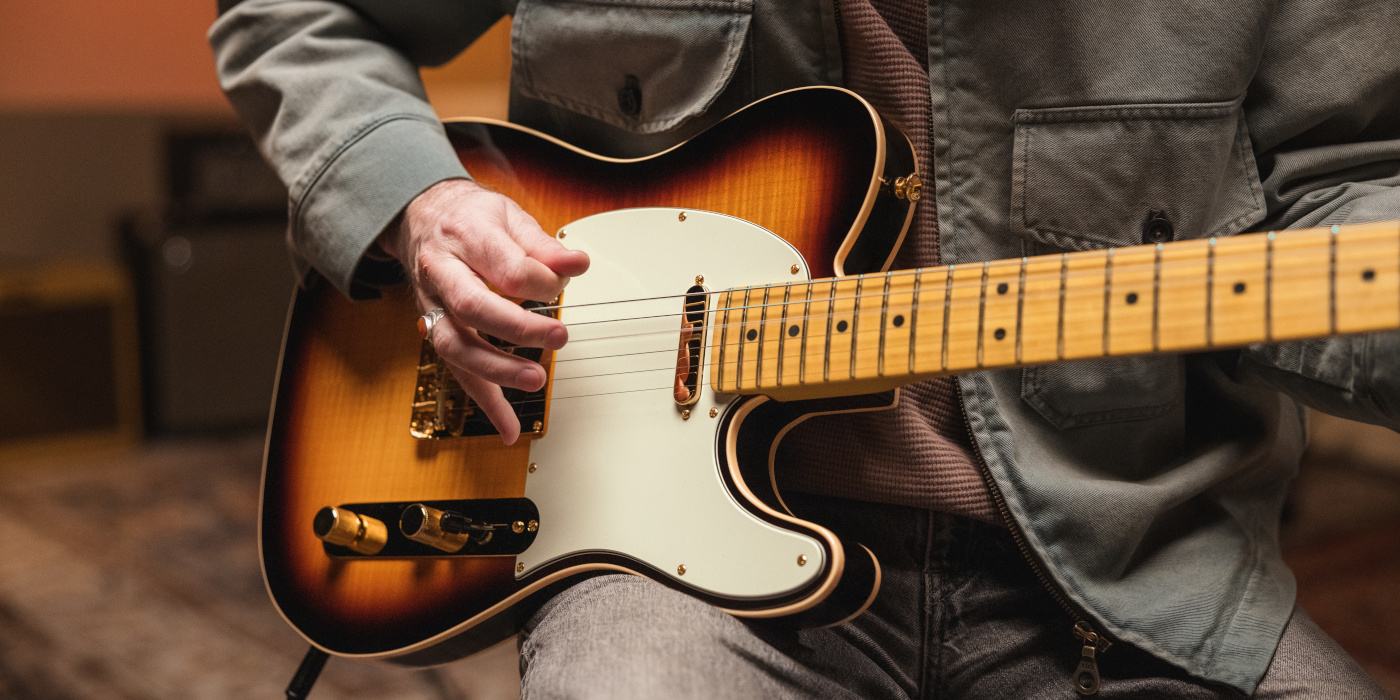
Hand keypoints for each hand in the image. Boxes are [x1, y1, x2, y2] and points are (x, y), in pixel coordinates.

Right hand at [379, 178, 589, 443]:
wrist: (422, 218)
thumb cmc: (470, 218)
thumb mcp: (510, 216)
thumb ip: (544, 245)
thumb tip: (576, 265)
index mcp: (465, 236)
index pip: (506, 266)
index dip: (541, 281)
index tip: (561, 286)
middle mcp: (442, 272)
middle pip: (473, 306)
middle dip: (518, 329)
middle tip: (558, 337)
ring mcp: (432, 305)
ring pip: (455, 345)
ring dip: (497, 370)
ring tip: (535, 381)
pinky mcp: (435, 331)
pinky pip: (456, 372)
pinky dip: (484, 402)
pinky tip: (509, 427)